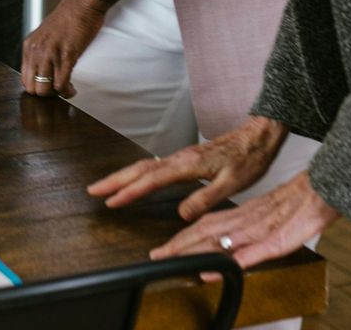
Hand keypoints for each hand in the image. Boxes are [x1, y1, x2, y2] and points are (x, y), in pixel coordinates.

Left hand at [20, 0, 107, 98]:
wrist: (83, 3)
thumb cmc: (69, 17)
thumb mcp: (46, 33)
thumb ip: (41, 50)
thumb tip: (42, 68)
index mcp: (29, 45)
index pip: (24, 78)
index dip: (37, 87)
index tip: (48, 87)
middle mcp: (36, 50)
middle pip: (32, 87)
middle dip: (45, 94)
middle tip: (57, 91)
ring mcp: (50, 54)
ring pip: (45, 89)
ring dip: (56, 94)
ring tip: (66, 90)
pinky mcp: (66, 56)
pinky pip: (61, 84)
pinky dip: (67, 91)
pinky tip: (71, 89)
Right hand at [88, 116, 288, 218]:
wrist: (258, 136)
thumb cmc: (248, 158)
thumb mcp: (232, 183)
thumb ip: (206, 198)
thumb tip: (181, 213)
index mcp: (188, 164)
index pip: (151, 180)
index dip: (130, 192)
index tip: (111, 202)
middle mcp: (180, 159)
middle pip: (140, 169)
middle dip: (115, 180)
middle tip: (93, 191)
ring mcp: (181, 157)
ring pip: (144, 166)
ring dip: (123, 176)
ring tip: (105, 187)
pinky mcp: (185, 159)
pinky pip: (154, 166)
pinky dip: (138, 174)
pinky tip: (135, 181)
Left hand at [148, 172, 338, 270]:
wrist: (321, 189)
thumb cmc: (296, 204)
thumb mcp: (266, 216)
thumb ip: (243, 229)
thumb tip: (222, 247)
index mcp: (242, 215)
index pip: (205, 227)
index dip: (182, 239)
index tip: (162, 250)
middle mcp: (245, 221)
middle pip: (206, 233)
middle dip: (179, 246)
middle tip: (156, 256)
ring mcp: (259, 230)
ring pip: (222, 241)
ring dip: (196, 252)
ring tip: (173, 259)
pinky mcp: (276, 240)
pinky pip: (252, 252)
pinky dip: (234, 260)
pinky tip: (220, 268)